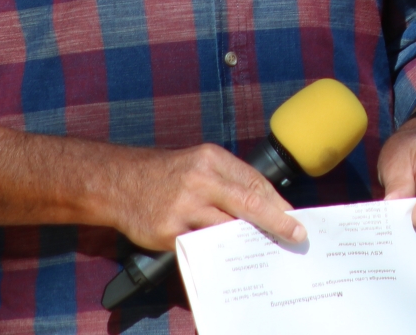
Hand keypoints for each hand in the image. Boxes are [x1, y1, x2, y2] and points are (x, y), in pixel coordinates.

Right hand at [110, 142, 305, 252]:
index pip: (254, 181)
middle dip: (276, 221)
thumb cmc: (167, 174)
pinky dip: (217, 250)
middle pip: (248, 203)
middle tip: (295, 234)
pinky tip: (228, 256)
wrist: (119, 182)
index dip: (277, 203)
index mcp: (211, 159)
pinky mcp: (168, 231)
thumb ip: (229, 181)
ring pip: (226, 228)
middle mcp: (199, 180)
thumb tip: (266, 206)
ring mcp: (183, 207)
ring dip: (246, 240)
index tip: (295, 217)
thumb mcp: (199, 164)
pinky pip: (201, 245)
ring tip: (262, 248)